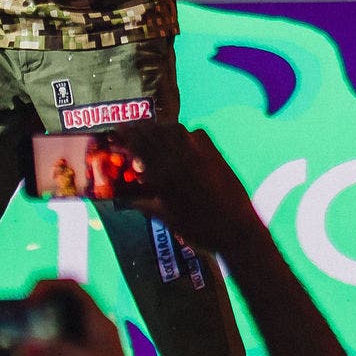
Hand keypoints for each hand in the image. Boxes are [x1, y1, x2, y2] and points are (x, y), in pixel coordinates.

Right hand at [111, 123, 264, 261]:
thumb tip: (126, 200)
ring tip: (154, 130)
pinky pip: (197, 134)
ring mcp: (200, 154)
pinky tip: (183, 139)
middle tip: (132, 125)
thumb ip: (147, 205)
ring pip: (175, 130)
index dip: (129, 136)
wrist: (236, 230)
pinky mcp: (216, 153)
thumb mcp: (168, 219)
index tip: (119, 127)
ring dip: (162, 128)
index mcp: (165, 176)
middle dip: (142, 128)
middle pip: (156, 134)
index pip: (141, 148)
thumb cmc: (200, 230)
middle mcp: (180, 159)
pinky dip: (185, 133)